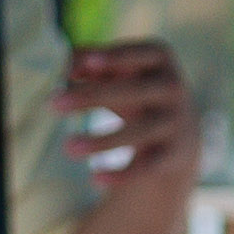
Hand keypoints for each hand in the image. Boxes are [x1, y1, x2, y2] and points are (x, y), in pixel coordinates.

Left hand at [63, 39, 198, 211]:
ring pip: (139, 132)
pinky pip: (148, 165)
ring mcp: (176, 121)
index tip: (88, 63)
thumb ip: (90, 63)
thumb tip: (64, 67)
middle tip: (53, 103)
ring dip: (102, 141)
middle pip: (132, 92)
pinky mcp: (175, 153)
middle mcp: (172, 87)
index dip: (114, 58)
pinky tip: (95, 179)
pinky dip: (122, 174)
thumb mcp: (119, 71)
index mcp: (159, 58)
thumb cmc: (135, 88)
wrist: (180, 129)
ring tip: (68, 148)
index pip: (138, 54)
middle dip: (92, 96)